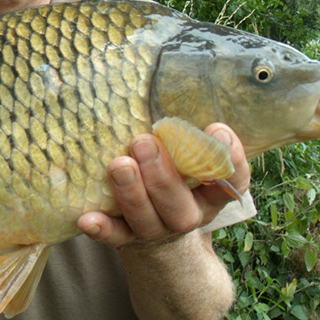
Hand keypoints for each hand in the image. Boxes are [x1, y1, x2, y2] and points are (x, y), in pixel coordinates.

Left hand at [78, 123, 249, 248]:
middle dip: (163, 175)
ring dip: (132, 193)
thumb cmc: (171, 175)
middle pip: (180, 206)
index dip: (231, 158)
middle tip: (144, 143)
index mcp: (210, 194)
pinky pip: (114, 237)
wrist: (158, 235)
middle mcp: (187, 215)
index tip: (217, 128)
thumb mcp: (185, 155)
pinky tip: (85, 218)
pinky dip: (101, 228)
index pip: (233, 181)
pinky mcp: (126, 239)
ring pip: (147, 219)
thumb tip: (163, 80)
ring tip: (118, 165)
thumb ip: (184, 132)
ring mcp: (156, 230)